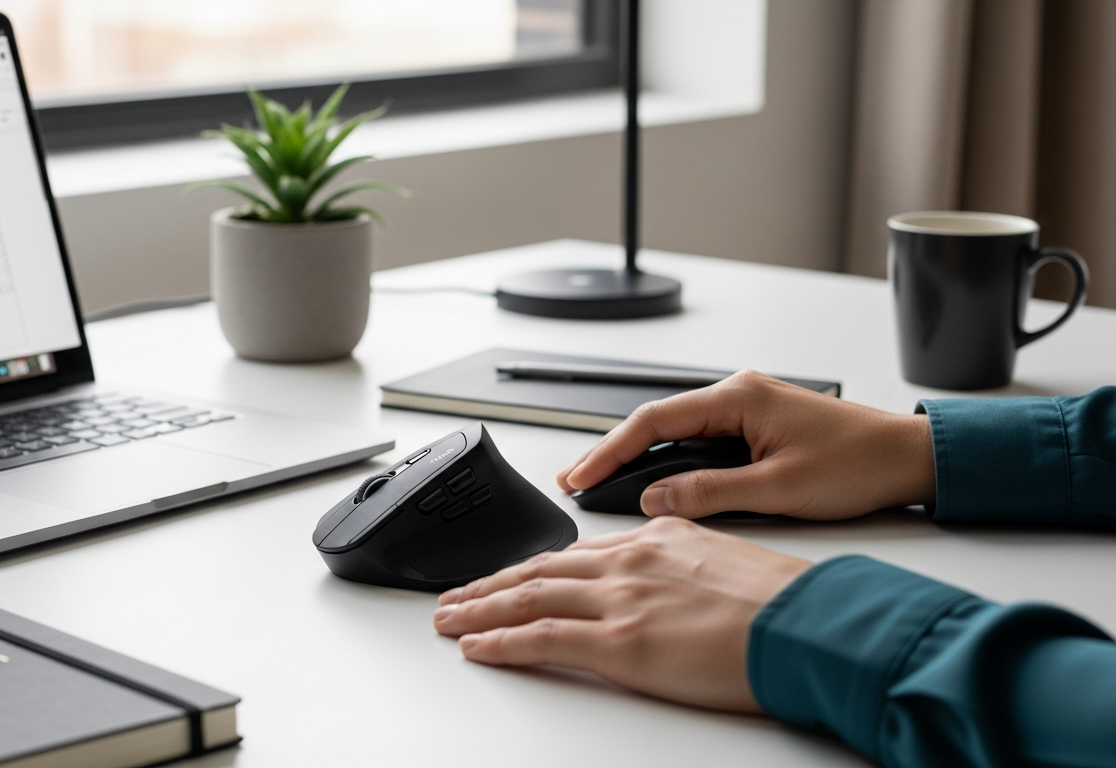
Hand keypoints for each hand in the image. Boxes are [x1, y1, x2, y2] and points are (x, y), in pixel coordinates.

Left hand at [434, 517, 810, 711]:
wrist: (809, 625)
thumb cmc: (784, 603)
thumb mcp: (726, 563)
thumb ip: (682, 566)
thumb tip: (667, 586)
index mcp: (658, 538)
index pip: (576, 553)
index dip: (534, 566)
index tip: (510, 576)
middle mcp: (630, 561)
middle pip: (540, 569)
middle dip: (490, 583)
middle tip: (456, 595)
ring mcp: (620, 600)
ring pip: (528, 597)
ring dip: (479, 608)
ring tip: (448, 619)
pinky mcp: (619, 642)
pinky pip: (541, 638)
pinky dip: (500, 641)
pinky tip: (476, 646)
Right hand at [557, 370, 935, 519]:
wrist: (910, 458)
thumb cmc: (860, 464)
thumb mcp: (779, 490)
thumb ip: (711, 494)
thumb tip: (657, 499)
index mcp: (739, 396)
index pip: (654, 420)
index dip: (609, 449)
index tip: (580, 475)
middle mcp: (738, 393)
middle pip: (656, 420)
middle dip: (612, 451)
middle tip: (576, 480)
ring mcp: (746, 408)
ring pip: (675, 430)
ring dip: (638, 455)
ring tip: (603, 482)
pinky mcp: (755, 426)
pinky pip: (697, 438)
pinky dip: (668, 458)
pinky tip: (652, 479)